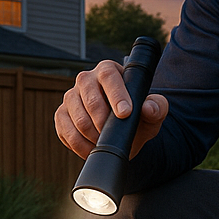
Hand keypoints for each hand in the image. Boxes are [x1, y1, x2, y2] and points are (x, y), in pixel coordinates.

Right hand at [54, 60, 168, 159]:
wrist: (121, 133)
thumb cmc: (137, 116)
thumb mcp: (153, 113)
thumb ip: (157, 107)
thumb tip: (148, 108)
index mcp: (108, 71)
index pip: (108, 76)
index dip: (116, 94)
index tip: (125, 113)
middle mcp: (86, 79)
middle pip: (90, 99)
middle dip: (103, 122)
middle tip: (114, 135)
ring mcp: (71, 97)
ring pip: (77, 118)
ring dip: (93, 136)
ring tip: (105, 142)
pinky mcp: (61, 115)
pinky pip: (66, 131)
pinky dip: (80, 145)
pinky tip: (92, 148)